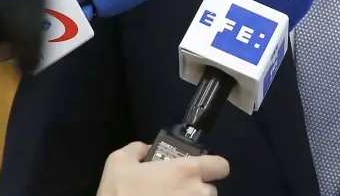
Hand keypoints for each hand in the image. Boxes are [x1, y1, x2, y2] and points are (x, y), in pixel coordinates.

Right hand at [96, 142, 229, 195]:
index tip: (199, 171)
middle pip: (210, 190)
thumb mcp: (118, 161)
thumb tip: (147, 149)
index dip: (212, 167)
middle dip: (196, 189)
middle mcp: (198, 193)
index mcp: (187, 171)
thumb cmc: (120, 193)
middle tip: (175, 191)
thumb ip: (137, 149)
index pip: (221, 166)